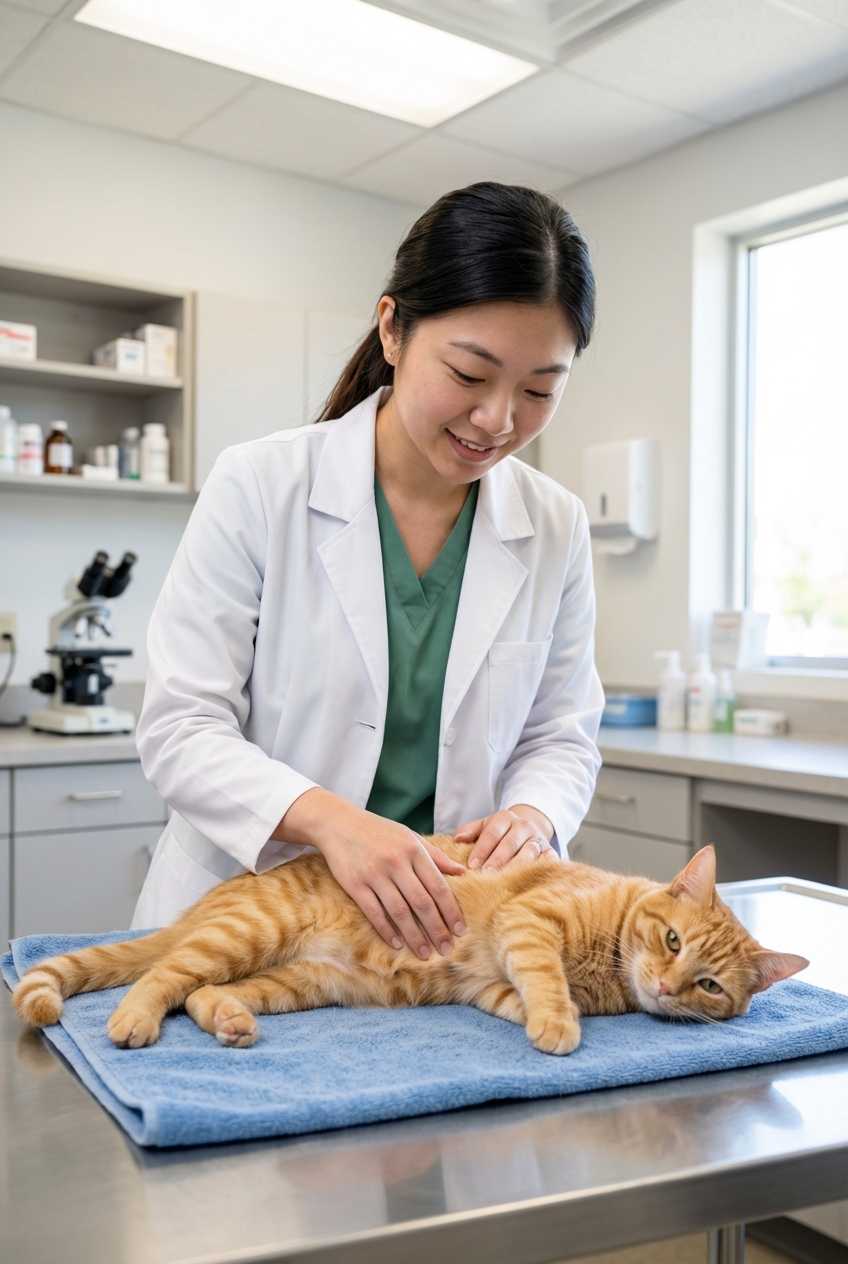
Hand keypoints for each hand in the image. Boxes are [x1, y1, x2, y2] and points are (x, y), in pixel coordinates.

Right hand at [275, 789, 465, 958]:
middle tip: (447, 949)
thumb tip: (463, 873)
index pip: (438, 886)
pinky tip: (396, 944)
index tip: (460, 931)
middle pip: (422, 902)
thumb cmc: (379, 831)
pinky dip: (386, 930)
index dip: (451, 911)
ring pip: (400, 911)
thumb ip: (436, 856)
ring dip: (414, 936)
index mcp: (414, 850)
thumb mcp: (410, 836)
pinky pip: (374, 912)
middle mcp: (396, 862)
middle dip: (437, 929)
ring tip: (425, 954)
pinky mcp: (355, 884)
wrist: (338, 823)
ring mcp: (375, 874)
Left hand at [455, 804, 553, 870]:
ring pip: (529, 852)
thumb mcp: (483, 827)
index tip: (471, 867)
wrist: (526, 831)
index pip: (491, 834)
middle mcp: (524, 825)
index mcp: (505, 817)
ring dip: (516, 866)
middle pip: (510, 843)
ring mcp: (539, 838)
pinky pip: (549, 860)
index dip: (481, 851)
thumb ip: (469, 832)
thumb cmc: (499, 834)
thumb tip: (457, 840)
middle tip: (486, 876)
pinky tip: (532, 879)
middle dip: (497, 860)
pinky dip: (542, 868)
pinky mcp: (551, 851)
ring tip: (505, 881)